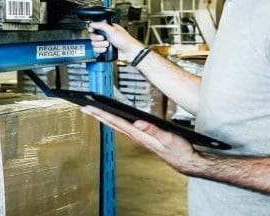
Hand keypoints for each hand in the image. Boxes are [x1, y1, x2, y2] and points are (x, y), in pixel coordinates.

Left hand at [81, 105, 203, 174]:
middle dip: (98, 115)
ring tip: (94, 112)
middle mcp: (136, 137)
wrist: (185, 161)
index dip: (102, 114)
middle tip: (84, 108)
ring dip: (105, 118)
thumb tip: (137, 123)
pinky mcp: (142, 138)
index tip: (90, 108)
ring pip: (117, 126)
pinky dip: (116, 122)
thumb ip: (153, 130)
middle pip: (112, 124)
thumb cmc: (177, 150)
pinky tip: (114, 119)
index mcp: (138, 135)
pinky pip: (124, 128)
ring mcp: (138, 138)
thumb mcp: (167, 138)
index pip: (116, 122)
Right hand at [88, 21, 144, 61]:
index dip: (92, 29)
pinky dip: (101, 50)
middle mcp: (106, 35)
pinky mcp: (104, 50)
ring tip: (108, 45)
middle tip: (104, 38)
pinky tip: (106, 50)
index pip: (95, 27)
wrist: (129, 52)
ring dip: (101, 45)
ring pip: (94, 44)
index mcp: (107, 28)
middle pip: (93, 36)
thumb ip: (101, 25)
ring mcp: (105, 43)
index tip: (92, 31)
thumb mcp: (113, 30)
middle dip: (98, 39)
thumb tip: (92, 23)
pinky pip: (96, 50)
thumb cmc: (125, 40)